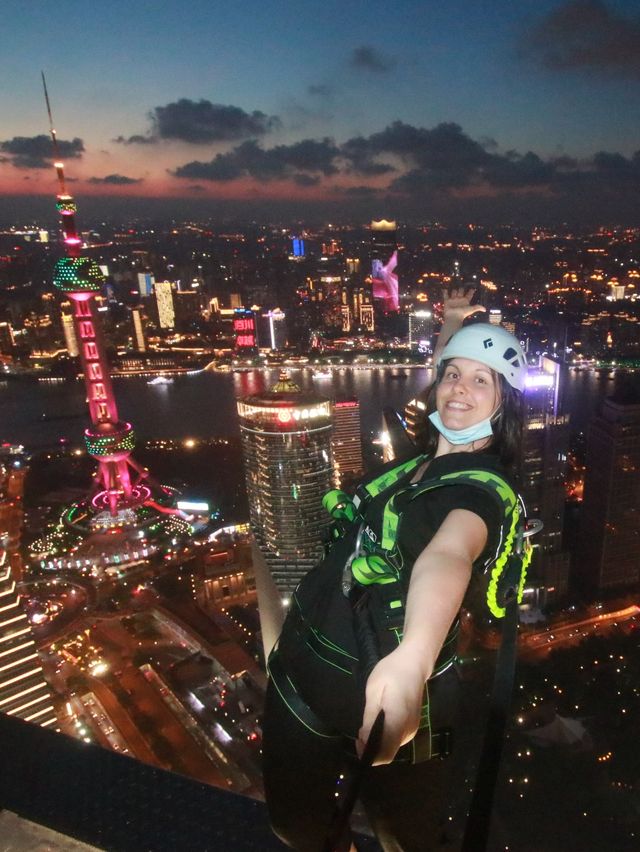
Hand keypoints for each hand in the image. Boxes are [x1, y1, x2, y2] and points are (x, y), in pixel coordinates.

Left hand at [356, 646, 426, 764]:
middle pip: (388, 752)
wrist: (414, 663)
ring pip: (391, 746)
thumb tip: (365, 740)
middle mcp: (408, 730)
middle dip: (371, 747)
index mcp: (397, 721)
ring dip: (378, 741)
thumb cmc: (392, 672)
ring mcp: (412, 729)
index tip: (358, 742)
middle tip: (359, 731)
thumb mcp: (374, 690)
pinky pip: (396, 739)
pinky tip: (379, 721)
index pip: (385, 754)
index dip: (369, 755)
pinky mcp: (413, 726)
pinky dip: (385, 736)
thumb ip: (370, 717)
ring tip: (368, 723)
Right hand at [441, 287, 485, 324]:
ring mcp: (453, 300)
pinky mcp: (447, 301)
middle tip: (462, 286)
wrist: (453, 317)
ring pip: (454, 292)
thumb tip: (485, 310)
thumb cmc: (462, 313)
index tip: (473, 288)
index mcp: (465, 301)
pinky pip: (446, 295)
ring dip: (454, 290)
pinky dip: (445, 292)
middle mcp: (459, 299)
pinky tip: (444, 289)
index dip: (471, 292)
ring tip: (455, 288)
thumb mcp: (471, 309)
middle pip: (461, 292)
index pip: (469, 295)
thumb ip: (478, 307)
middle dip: (461, 289)